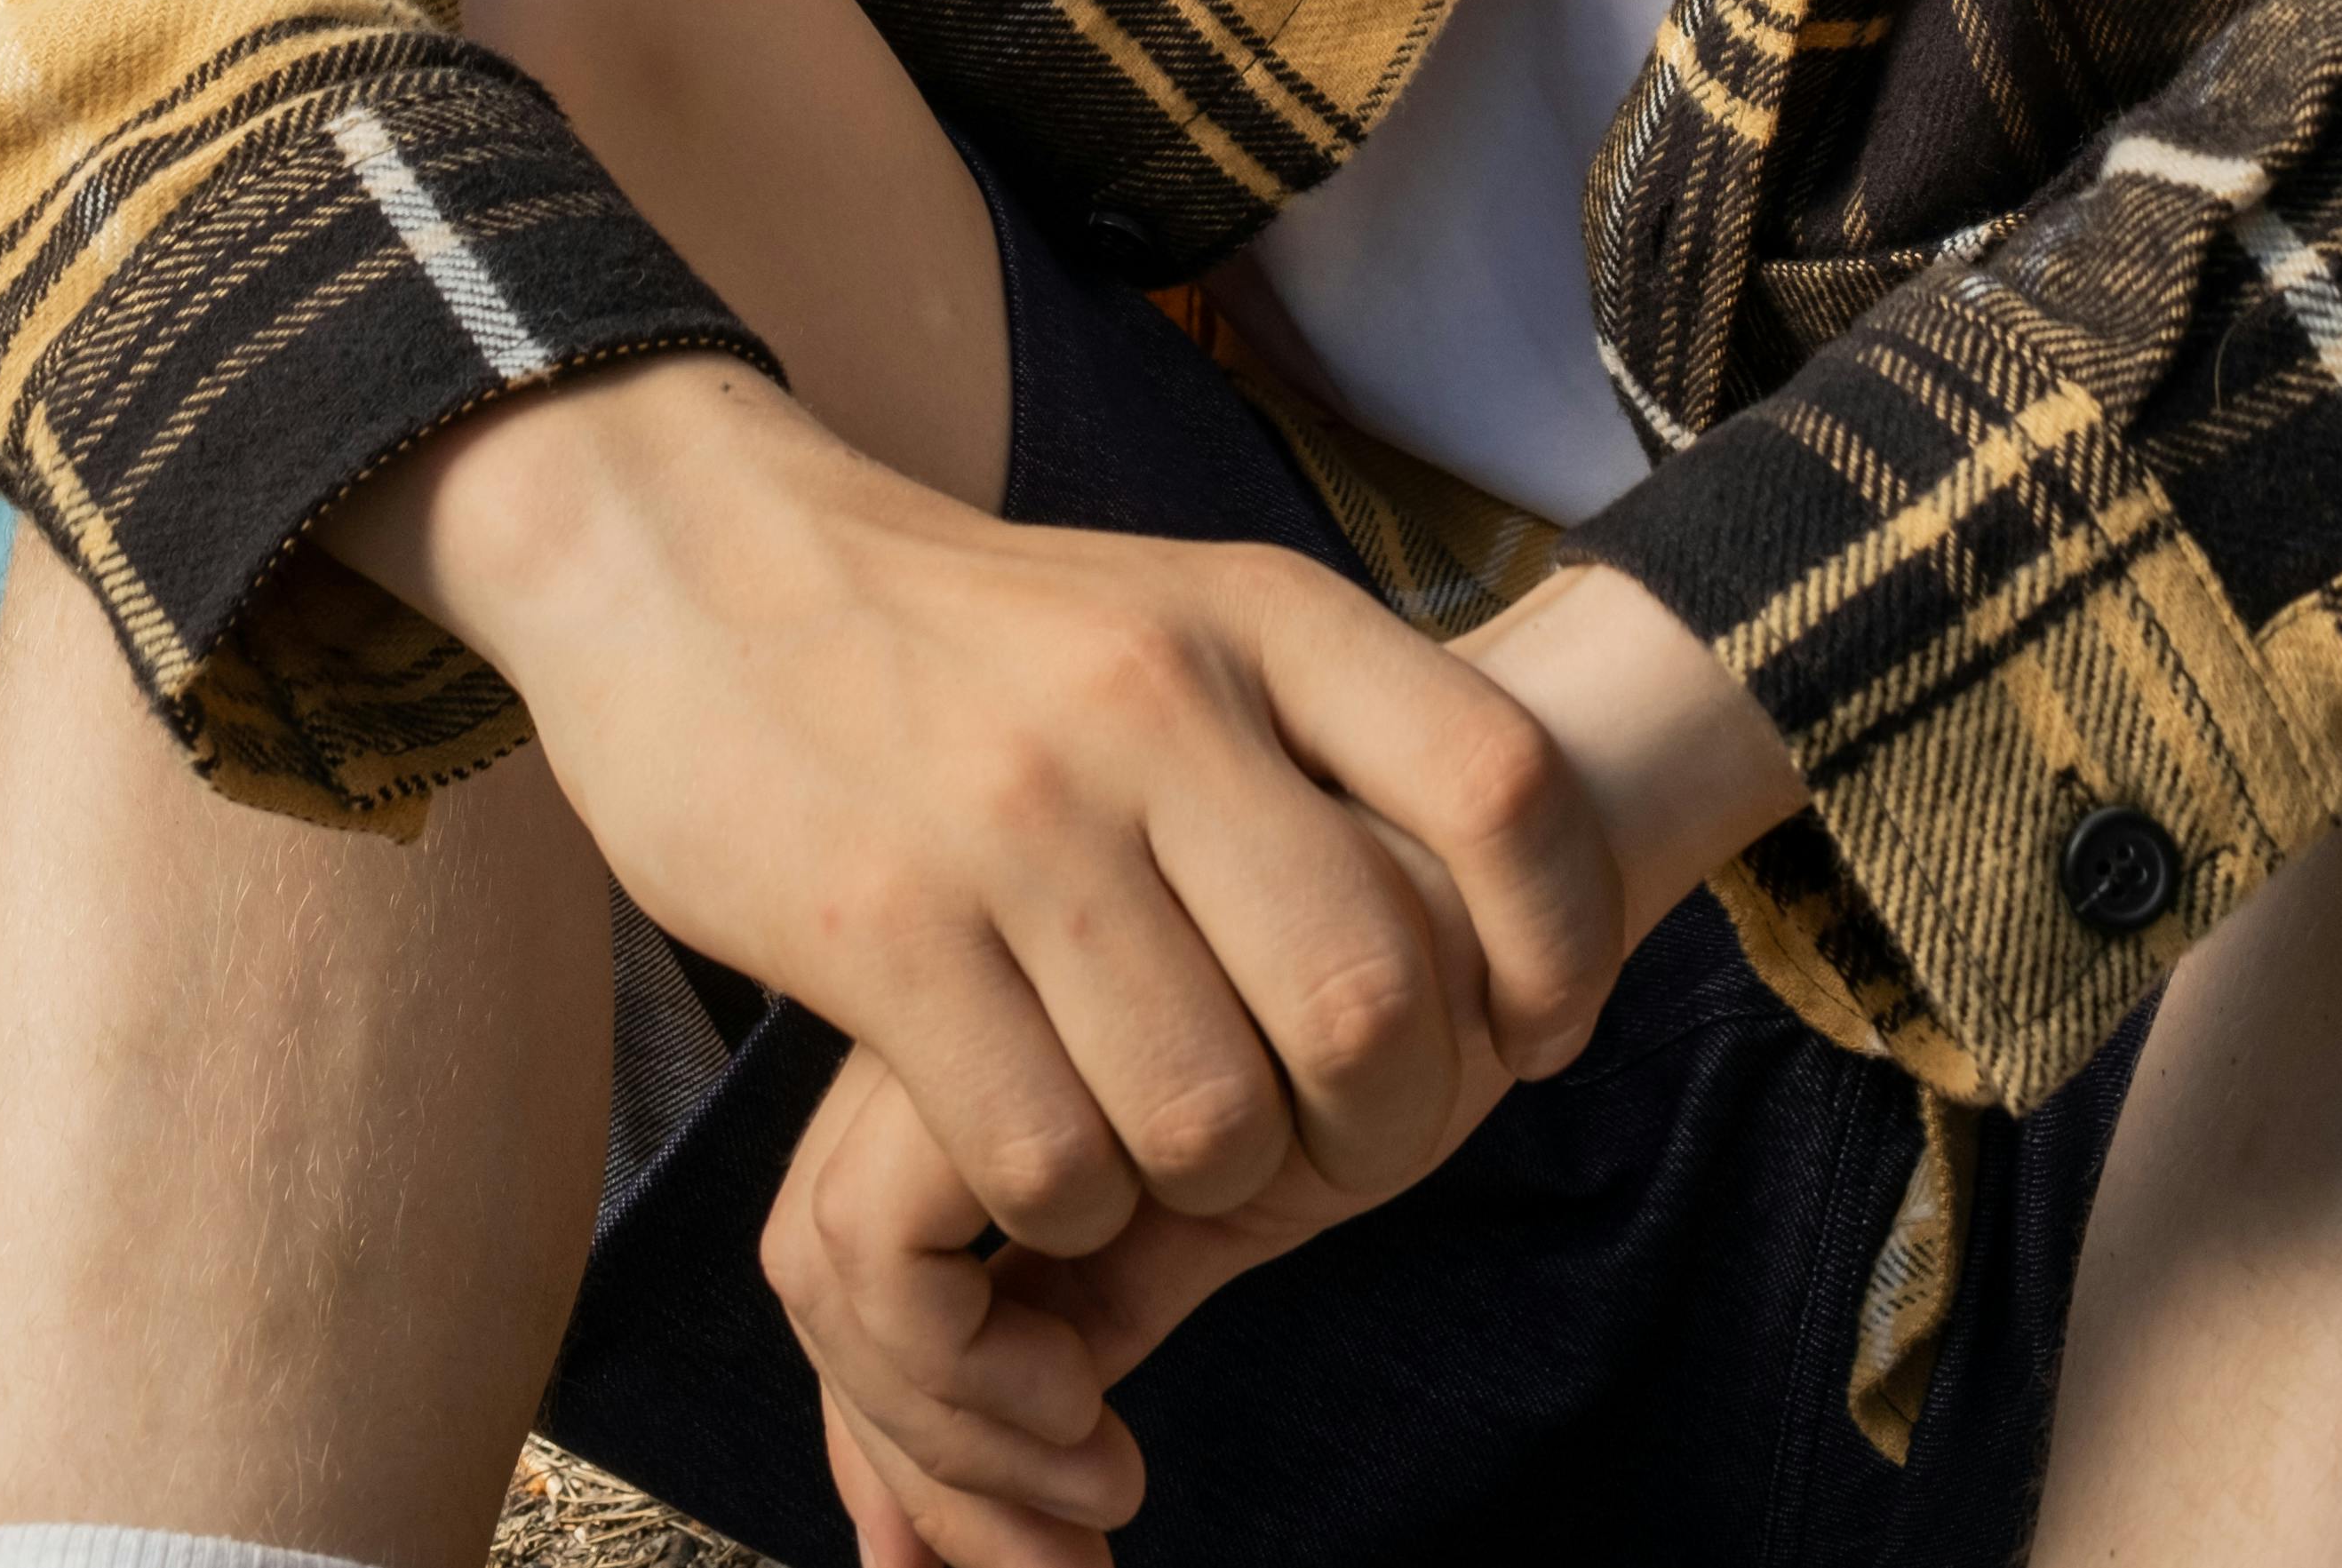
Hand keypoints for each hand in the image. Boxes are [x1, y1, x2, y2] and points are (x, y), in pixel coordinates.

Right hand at [325, 351, 1620, 1252]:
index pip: (1501, 784)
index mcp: (1255, 610)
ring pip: (1211, 1118)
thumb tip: (1505, 896)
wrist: (689, 555)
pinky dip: (1067, 1207)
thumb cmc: (965, 630)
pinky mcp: (879, 931)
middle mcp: (1155, 698)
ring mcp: (1014, 816)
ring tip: (1167, 1140)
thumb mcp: (1172, 609)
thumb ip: (1320, 723)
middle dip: (1380, 1126)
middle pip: (1371, 1000)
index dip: (1557, 941)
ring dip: (1208, 1181)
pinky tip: (1040, 1147)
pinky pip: (1048, 1163)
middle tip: (1330, 1142)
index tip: (1531, 1033)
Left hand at [786, 836, 1516, 1567]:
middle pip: (820, 1256)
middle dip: (918, 1460)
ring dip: (961, 1446)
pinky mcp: (1009, 1018)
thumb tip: (920, 1541)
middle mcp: (955, 978)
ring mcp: (969, 977)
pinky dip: (978, 1385)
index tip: (1035, 1543)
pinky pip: (901, 1244)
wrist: (1521, 843)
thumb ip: (1082, 1309)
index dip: (903, 1420)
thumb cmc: (1396, 991)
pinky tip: (1097, 1423)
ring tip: (1099, 1491)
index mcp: (987, 1002)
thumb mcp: (1219, 1191)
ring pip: (847, 1262)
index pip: (841, 1237)